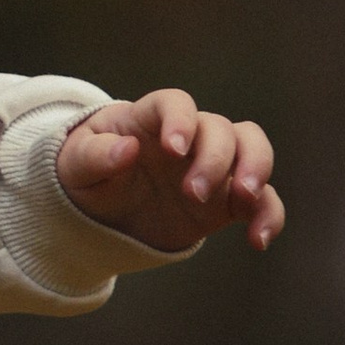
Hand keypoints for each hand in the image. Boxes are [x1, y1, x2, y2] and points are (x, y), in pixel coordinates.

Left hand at [56, 90, 282, 255]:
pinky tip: (258, 240)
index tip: (174, 149)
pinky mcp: (227, 200)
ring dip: (256, 170)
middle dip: (214, 159)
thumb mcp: (75, 166)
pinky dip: (269, 215)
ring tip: (245, 200)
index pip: (175, 103)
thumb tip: (125, 149)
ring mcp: (213, 166)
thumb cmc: (88, 176)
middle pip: (220, 128)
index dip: (180, 120)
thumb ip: (94, 154)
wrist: (103, 214)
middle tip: (192, 193)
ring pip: (252, 149)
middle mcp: (189, 136)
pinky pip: (263, 200)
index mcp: (150, 119)